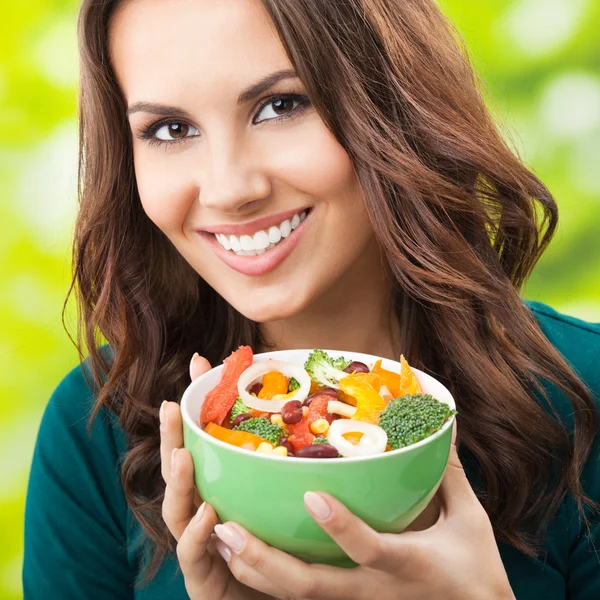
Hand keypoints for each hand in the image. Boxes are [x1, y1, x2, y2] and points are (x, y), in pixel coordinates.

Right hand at [159, 353, 285, 599]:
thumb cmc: (284, 553)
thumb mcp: (284, 499)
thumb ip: (283, 462)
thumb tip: (304, 414)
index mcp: (217, 494)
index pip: (199, 449)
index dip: (197, 410)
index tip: (197, 368)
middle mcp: (201, 518)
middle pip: (178, 476)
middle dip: (171, 442)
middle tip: (170, 409)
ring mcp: (198, 549)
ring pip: (177, 514)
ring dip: (178, 484)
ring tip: (183, 457)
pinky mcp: (202, 583)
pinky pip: (194, 557)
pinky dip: (199, 535)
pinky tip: (210, 514)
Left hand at [212, 426, 515, 599]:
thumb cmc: (475, 567)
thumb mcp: (468, 518)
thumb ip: (448, 471)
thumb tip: (440, 423)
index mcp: (408, 563)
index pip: (370, 548)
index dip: (341, 525)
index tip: (310, 493)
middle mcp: (374, 589)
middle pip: (312, 587)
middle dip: (266, 559)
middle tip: (227, 529)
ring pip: (296, 598)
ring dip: (255, 570)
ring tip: (220, 536)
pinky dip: (266, 580)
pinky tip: (239, 556)